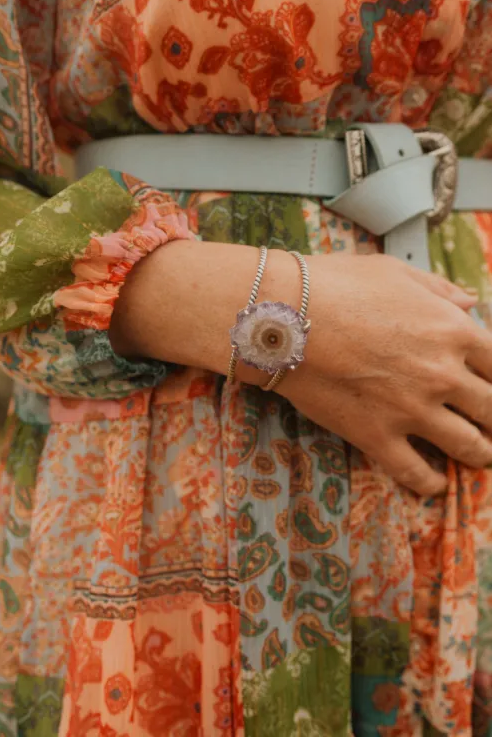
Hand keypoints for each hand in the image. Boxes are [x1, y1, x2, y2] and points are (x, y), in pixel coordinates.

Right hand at [277, 253, 491, 495]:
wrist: (284, 318)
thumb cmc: (336, 285)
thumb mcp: (394, 272)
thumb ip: (437, 290)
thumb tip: (468, 302)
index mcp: (452, 330)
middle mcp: (442, 374)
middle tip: (491, 423)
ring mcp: (413, 410)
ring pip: (468, 446)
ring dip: (480, 453)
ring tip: (479, 456)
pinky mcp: (378, 436)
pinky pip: (417, 473)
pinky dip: (432, 482)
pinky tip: (435, 483)